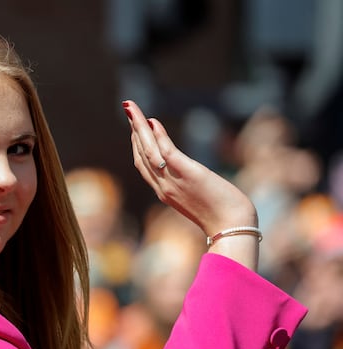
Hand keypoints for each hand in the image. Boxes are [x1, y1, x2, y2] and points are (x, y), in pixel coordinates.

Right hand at [123, 100, 259, 270]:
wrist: (232, 227)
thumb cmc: (224, 216)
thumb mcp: (201, 200)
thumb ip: (191, 187)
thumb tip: (194, 176)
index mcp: (165, 193)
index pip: (143, 166)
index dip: (137, 145)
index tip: (136, 128)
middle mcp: (163, 187)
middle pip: (140, 155)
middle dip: (133, 131)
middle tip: (128, 109)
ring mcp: (173, 182)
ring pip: (148, 151)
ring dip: (138, 128)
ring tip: (131, 109)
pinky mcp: (187, 174)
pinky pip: (166, 153)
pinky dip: (158, 136)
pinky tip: (153, 121)